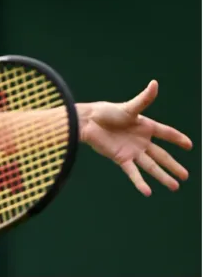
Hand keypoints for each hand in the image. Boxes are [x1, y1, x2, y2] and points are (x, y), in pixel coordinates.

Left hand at [79, 80, 192, 195]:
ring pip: (151, 166)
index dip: (178, 139)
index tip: (189, 146)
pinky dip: (140, 182)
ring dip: (163, 177)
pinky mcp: (121, 158)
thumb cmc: (106, 111)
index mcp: (145, 126)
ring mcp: (132, 151)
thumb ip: (144, 99)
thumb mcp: (128, 107)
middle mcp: (141, 140)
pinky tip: (148, 192)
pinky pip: (133, 172)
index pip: (166, 133)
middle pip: (161, 155)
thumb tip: (154, 83)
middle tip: (186, 176)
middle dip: (173, 165)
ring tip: (175, 186)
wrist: (87, 122)